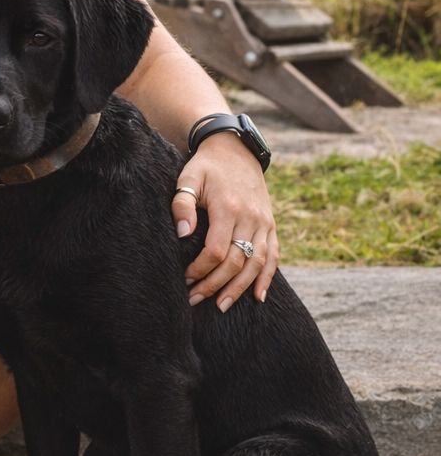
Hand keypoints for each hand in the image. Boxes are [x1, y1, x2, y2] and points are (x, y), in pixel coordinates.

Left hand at [170, 132, 277, 311]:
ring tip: (222, 306)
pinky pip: (273, 255)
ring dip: (240, 288)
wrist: (235, 149)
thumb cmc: (206, 166)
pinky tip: (258, 297)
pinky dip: (267, 277)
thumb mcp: (188, 177)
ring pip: (256, 263)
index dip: (201, 269)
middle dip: (215, 285)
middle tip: (196, 300)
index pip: (217, 250)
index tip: (186, 279)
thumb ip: (182, 204)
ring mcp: (264, 222)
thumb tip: (182, 233)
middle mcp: (250, 218)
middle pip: (236, 262)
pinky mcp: (271, 224)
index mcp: (228, 208)